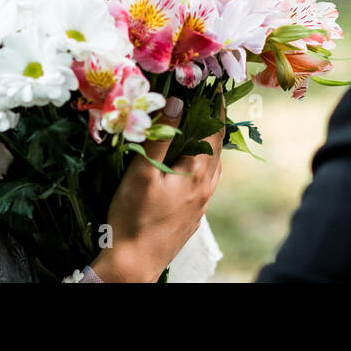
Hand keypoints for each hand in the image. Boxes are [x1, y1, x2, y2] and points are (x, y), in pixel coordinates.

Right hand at [90, 93, 224, 281]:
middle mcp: (207, 187)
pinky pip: (202, 178)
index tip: (213, 84)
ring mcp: (201, 203)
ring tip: (195, 123)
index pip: (215, 129)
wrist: (133, 265)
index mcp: (200, 172)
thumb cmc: (134, 218)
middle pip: (216, 145)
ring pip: (210, 163)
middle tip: (203, 97)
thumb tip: (177, 102)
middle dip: (211, 120)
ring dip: (206, 141)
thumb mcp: (143, 171)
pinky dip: (198, 159)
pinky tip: (183, 160)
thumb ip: (161, 136)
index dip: (214, 104)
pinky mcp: (192, 214)